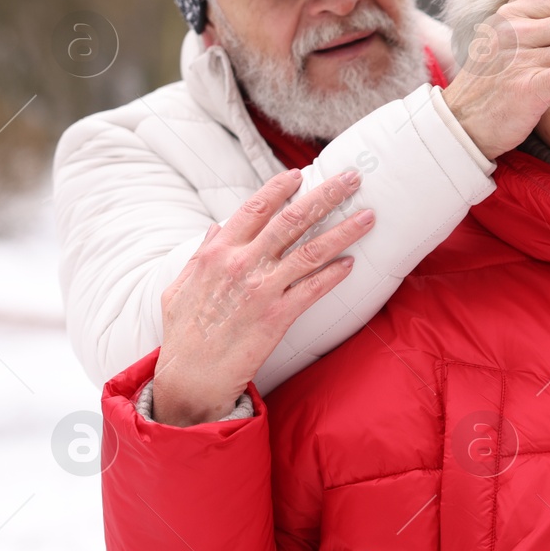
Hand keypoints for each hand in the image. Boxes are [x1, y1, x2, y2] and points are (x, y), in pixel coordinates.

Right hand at [151, 169, 374, 426]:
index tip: (301, 174)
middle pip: (292, 219)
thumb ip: (201, 254)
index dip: (280, 188)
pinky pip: (314, 289)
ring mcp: (262, 289)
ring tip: (369, 216)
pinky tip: (352, 263)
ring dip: (344, 230)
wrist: (190, 376)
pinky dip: (334, 275)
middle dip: (326, 195)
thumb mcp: (180, 285)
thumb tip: (216, 228)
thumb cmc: (184, 333)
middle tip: (353, 177)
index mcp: (217, 252)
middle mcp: (242, 264)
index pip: (255, 208)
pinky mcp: (278, 316)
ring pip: (311, 250)